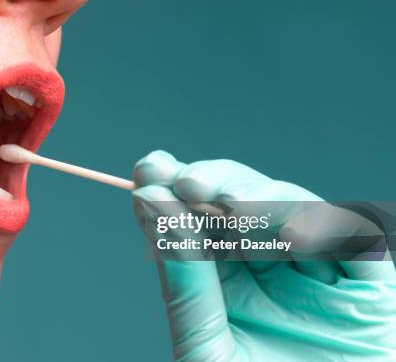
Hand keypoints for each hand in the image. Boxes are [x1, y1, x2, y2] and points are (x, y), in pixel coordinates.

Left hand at [132, 151, 395, 361]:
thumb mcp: (206, 345)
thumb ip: (185, 280)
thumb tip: (153, 204)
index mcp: (227, 280)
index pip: (198, 219)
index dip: (173, 188)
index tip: (148, 171)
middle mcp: (270, 268)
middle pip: (243, 201)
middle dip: (213, 183)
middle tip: (182, 180)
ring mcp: (317, 272)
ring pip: (294, 207)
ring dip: (258, 197)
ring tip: (223, 203)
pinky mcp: (367, 286)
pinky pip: (352, 239)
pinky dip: (321, 227)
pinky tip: (287, 234)